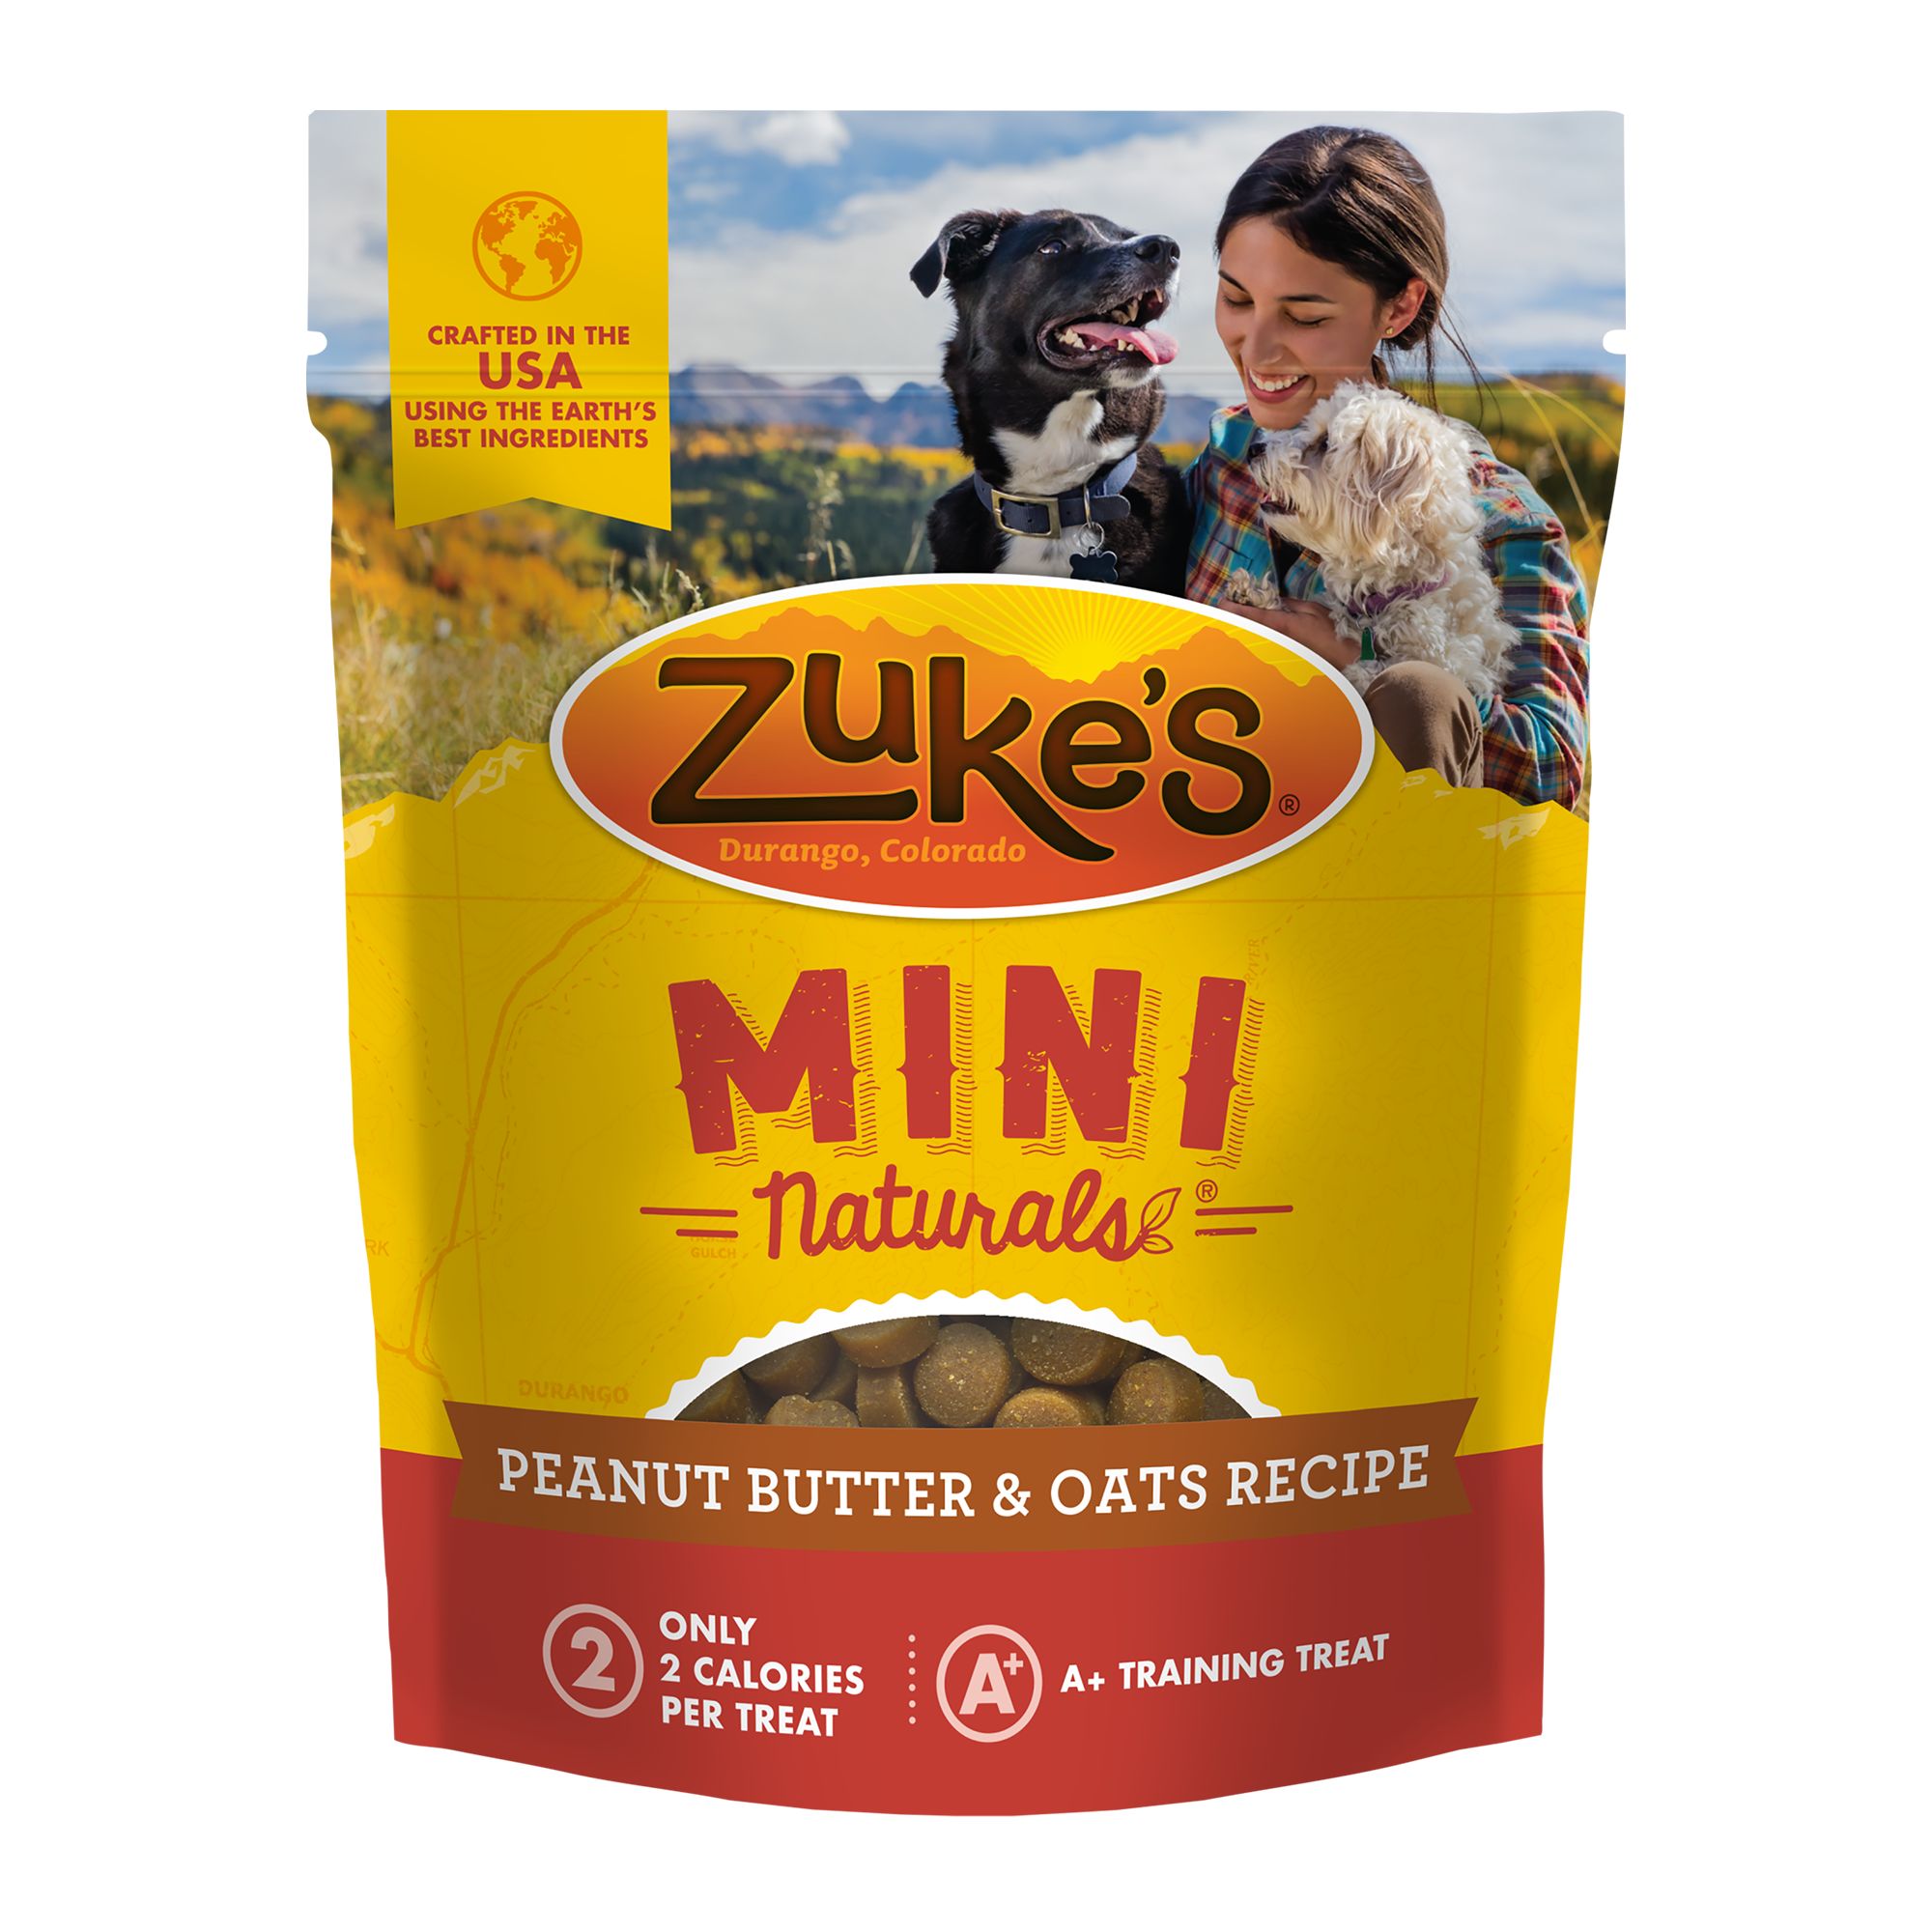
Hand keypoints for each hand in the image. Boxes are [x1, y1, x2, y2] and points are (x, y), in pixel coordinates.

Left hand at [1216, 596, 1357, 672]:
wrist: (1347, 659)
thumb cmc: (1333, 632)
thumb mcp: (1312, 610)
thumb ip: (1291, 604)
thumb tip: (1276, 601)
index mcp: (1282, 624)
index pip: (1252, 615)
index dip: (1235, 609)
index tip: (1221, 603)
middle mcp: (1276, 639)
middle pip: (1248, 628)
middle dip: (1235, 620)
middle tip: (1224, 611)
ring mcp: (1278, 651)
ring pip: (1255, 638)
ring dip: (1245, 629)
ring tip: (1235, 622)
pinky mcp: (1282, 660)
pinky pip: (1265, 647)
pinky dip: (1257, 639)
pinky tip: (1252, 635)